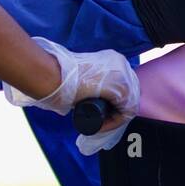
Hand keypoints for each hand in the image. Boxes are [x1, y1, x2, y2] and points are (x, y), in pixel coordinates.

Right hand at [3, 39, 139, 153]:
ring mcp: (125, 76)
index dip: (114, 102)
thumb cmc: (62, 75)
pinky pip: (126, 112)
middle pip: (128, 94)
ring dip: (114, 118)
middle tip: (100, 120)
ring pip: (129, 104)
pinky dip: (114, 122)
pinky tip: (101, 126)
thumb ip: (90, 81)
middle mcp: (123, 64)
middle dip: (115, 110)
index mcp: (115, 59)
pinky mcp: (122, 89)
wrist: (55, 74)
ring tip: (99, 124)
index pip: (124, 85)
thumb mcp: (84, 75)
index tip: (101, 113)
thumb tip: (88, 94)